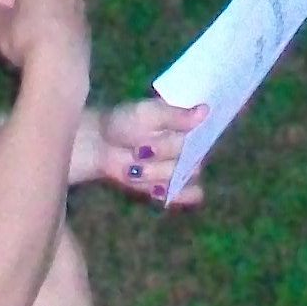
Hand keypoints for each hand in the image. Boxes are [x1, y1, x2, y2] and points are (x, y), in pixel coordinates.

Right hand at [0, 0, 90, 89]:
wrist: (60, 65)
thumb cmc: (24, 34)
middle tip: (0, 17)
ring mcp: (78, 4)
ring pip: (49, 3)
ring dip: (31, 14)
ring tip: (13, 38)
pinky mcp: (85, 27)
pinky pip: (62, 20)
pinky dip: (48, 26)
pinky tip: (35, 46)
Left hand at [72, 98, 209, 206]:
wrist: (100, 145)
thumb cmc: (123, 122)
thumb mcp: (147, 113)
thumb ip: (175, 115)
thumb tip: (205, 110)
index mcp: (187, 125)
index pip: (207, 134)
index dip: (193, 138)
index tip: (167, 137)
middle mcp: (188, 148)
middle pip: (194, 160)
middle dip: (166, 156)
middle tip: (141, 150)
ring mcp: (180, 169)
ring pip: (183, 177)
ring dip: (156, 173)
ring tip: (135, 165)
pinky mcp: (170, 188)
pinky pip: (188, 195)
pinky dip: (179, 195)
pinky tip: (161, 189)